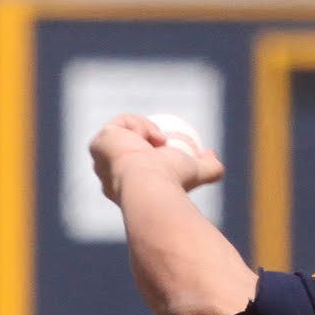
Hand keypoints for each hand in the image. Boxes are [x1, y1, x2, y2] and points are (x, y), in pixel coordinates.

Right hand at [88, 113, 224, 204]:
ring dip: (143, 132)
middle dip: (144, 142)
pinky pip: (121, 123)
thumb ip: (208, 168)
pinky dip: (139, 125)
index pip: (136, 166)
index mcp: (128, 190)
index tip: (167, 149)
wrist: (152, 186)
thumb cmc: (172, 184)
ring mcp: (101, 161)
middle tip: (164, 143)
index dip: (151, 154)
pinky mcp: (98, 144)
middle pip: (126, 149)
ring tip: (159, 143)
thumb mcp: (195, 173)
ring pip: (123, 133)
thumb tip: (215, 157)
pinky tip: (151, 138)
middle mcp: (110, 178)